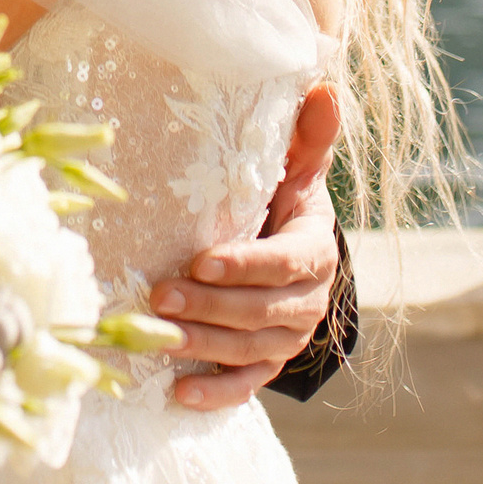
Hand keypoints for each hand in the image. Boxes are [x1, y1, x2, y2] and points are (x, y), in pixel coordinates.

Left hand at [152, 83, 342, 411]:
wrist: (295, 259)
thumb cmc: (283, 204)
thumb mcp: (297, 172)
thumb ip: (307, 140)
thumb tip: (323, 89)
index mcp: (316, 250)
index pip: (286, 263)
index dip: (248, 265)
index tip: (204, 260)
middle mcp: (308, 301)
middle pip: (263, 312)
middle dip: (211, 306)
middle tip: (160, 295)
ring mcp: (289, 339)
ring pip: (251, 350)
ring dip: (205, 345)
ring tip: (159, 337)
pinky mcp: (268, 364)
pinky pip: (247, 385)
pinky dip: (217, 393)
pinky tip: (180, 394)